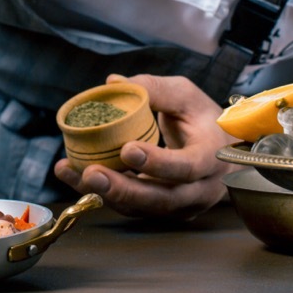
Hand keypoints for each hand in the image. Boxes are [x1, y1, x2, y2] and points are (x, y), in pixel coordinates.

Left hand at [54, 74, 236, 218]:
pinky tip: (76, 175)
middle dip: (123, 189)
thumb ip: (154, 89)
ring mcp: (181, 205)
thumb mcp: (184, 94)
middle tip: (91, 174)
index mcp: (211, 157)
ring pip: (142, 208)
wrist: (218, 147)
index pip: (187, 167)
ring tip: (74, 173)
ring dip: (105, 193)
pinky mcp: (161, 209)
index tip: (127, 150)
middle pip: (161, 198)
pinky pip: (132, 207)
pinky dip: (103, 193)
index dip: (158, 163)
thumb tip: (114, 83)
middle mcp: (200, 190)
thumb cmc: (202, 117)